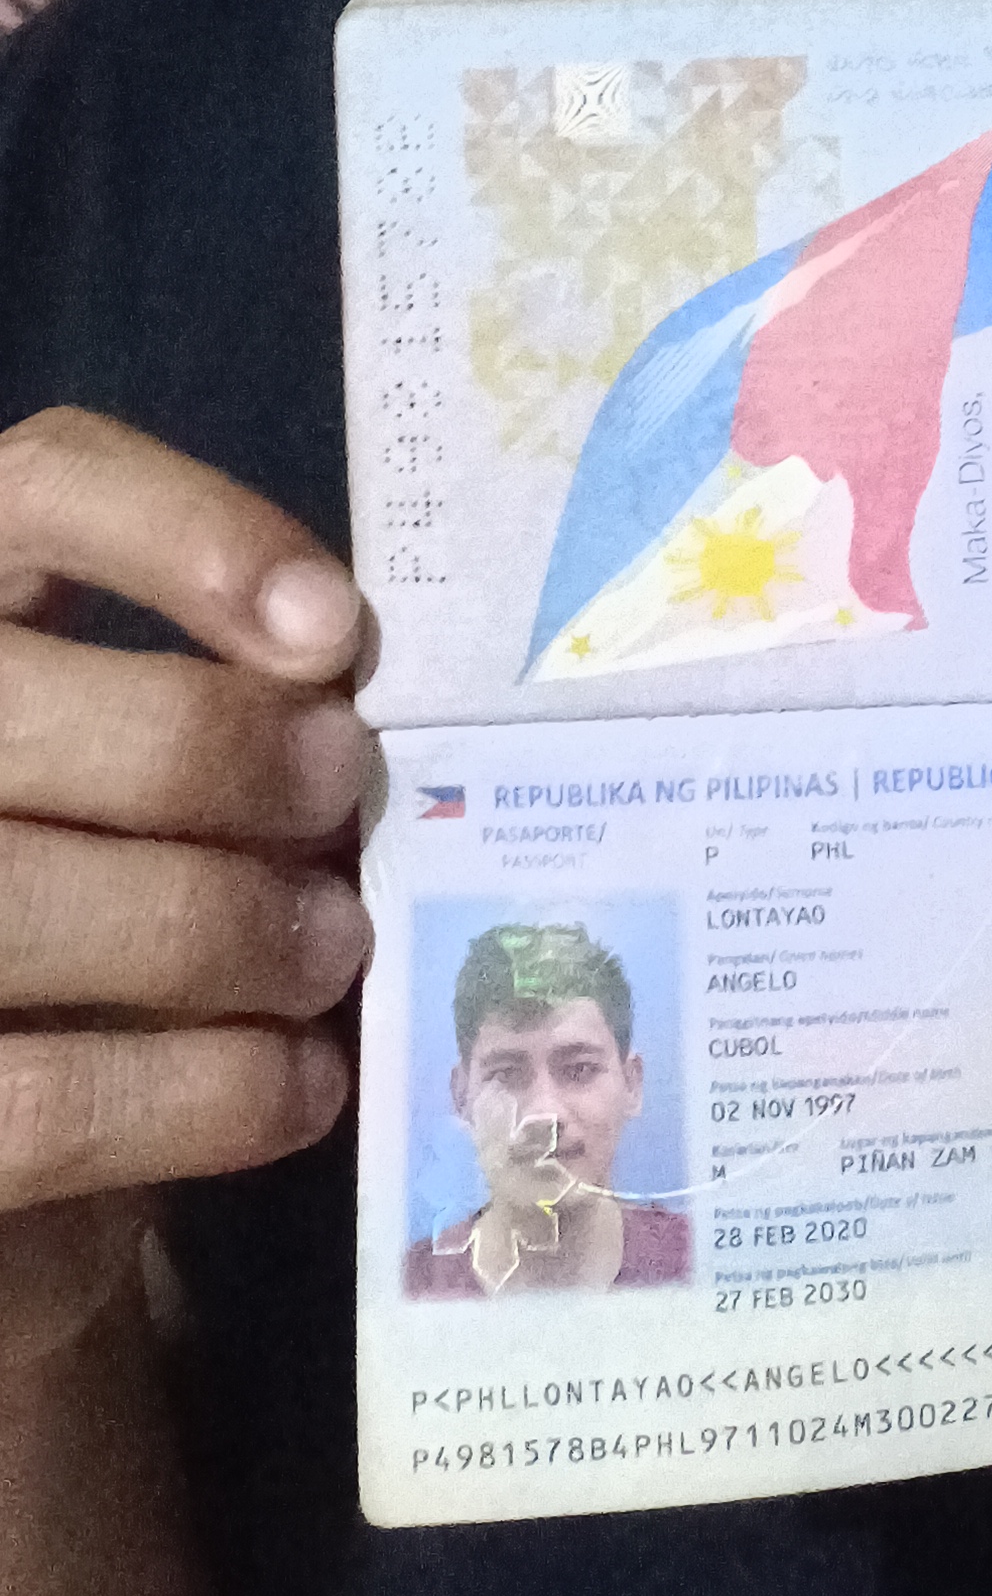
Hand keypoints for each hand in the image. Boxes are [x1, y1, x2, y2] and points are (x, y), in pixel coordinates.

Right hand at [0, 407, 371, 1370]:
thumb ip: (216, 696)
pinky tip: (299, 1080)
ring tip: (334, 947)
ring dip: (225, 929)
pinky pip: (53, 1099)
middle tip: (342, 800)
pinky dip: (209, 1091)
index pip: (43, 489)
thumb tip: (355, 698)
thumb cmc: (117, 885)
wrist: (26, 1105)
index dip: (185, 532)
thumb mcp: (146, 757)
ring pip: (26, 902)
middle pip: (28, 706)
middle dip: (218, 754)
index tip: (337, 628)